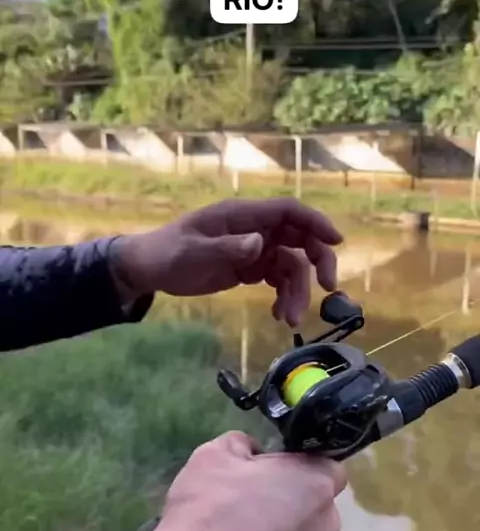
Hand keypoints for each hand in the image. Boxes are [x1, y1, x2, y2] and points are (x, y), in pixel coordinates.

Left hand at [109, 198, 342, 325]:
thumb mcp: (193, 252)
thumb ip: (226, 248)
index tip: (336, 242)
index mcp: (242, 215)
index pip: (288, 212)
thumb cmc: (167, 253)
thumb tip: (260, 243)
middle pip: (300, 238)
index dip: (315, 223)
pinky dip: (282, 298)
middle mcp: (254, 229)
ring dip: (297, 291)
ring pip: (291, 266)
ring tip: (289, 319)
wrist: (150, 269)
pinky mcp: (250, 269)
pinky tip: (277, 315)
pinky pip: (277, 281)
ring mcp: (254, 249)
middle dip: (317, 262)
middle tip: (326, 288)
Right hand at [130, 431, 345, 530]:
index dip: (295, 459)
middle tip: (246, 491)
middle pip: (312, 498)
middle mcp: (324, 523)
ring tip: (234, 526)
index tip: (266, 463)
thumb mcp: (215, 454)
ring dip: (275, 525)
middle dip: (287, 493)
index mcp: (316, 484)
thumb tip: (251, 452)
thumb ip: (242, 444)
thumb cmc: (211, 507)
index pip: (324, 462)